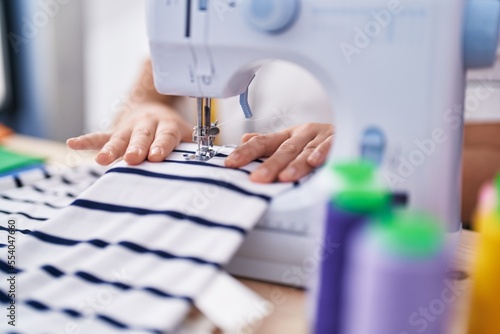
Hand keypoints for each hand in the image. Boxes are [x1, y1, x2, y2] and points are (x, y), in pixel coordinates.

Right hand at [67, 102, 191, 165]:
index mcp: (168, 125)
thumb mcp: (187, 135)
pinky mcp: (115, 131)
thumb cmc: (172, 131)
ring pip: (119, 138)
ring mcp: (129, 127)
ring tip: (102, 161)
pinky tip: (73, 144)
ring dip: (112, 149)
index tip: (157, 156)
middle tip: (134, 159)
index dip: (162, 145)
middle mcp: (147, 124)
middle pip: (142, 136)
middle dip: (137, 147)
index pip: (165, 136)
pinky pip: (100, 136)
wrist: (153, 109)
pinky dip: (87, 141)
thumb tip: (206, 165)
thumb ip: (193, 149)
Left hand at [225, 123, 333, 182]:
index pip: (263, 142)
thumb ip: (268, 143)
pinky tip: (314, 161)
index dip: (246, 152)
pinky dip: (321, 153)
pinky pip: (329, 147)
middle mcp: (301, 134)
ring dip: (294, 165)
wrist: (346, 127)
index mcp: (287, 135)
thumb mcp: (289, 140)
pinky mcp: (337, 140)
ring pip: (304, 151)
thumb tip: (244, 140)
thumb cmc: (314, 140)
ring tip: (284, 177)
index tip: (231, 163)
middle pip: (283, 150)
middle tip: (258, 179)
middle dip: (270, 165)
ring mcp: (319, 137)